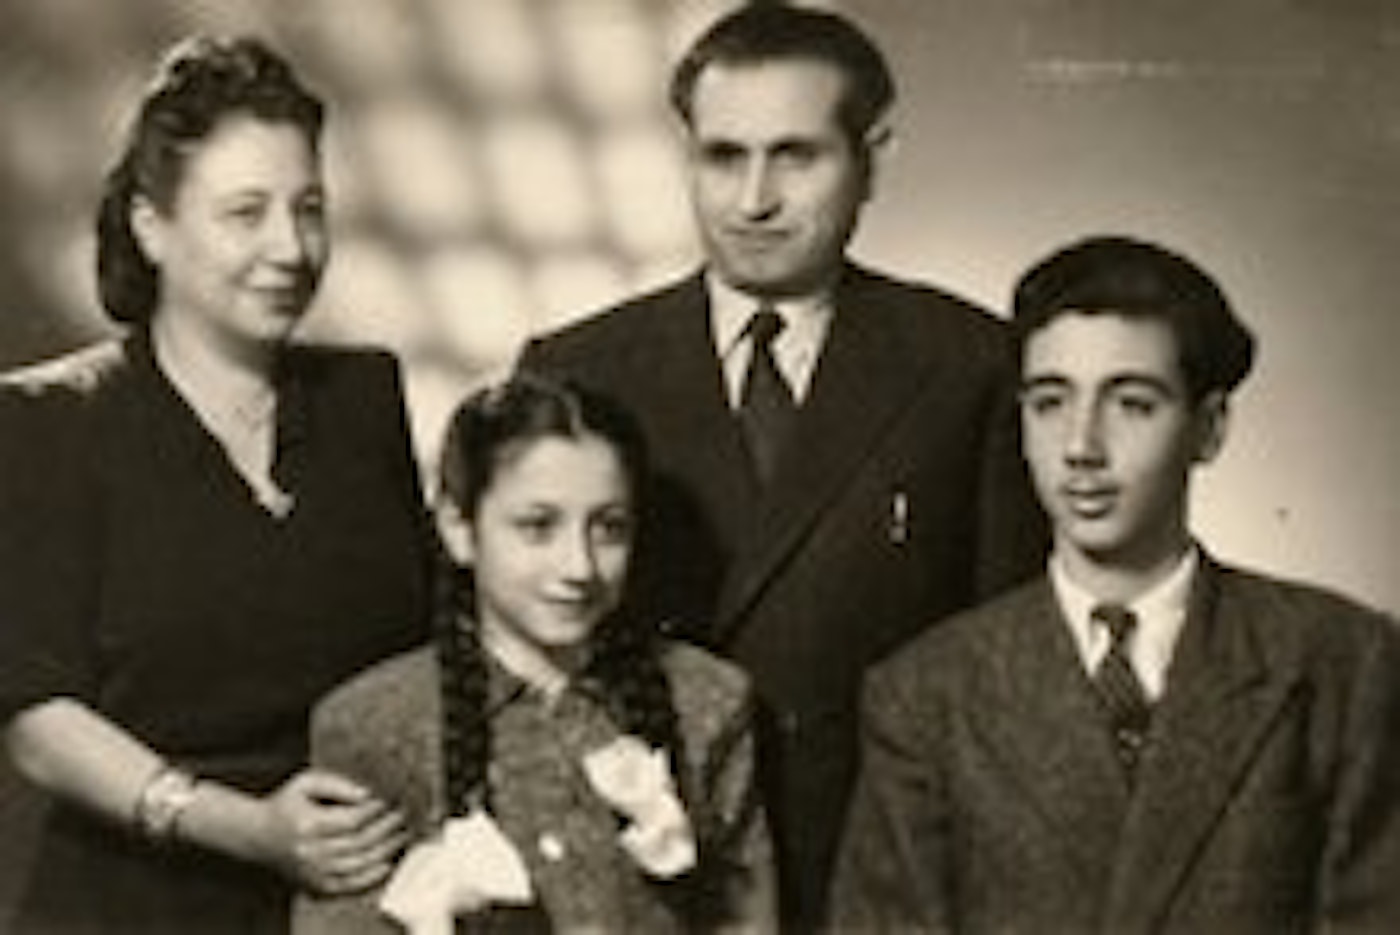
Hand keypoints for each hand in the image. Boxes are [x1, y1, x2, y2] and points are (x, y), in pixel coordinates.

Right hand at [259, 769, 407, 895]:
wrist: (257, 835)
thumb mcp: (306, 783)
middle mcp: (309, 852)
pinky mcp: (315, 886)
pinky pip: (349, 886)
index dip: (376, 812)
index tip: (391, 801)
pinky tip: (387, 864)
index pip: (351, 820)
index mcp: (307, 825)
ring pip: (358, 866)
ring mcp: (312, 872)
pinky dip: (371, 878)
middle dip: (387, 830)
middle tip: (403, 817)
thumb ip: (337, 785)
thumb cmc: (286, 804)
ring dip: (385, 852)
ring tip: (402, 837)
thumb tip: (367, 794)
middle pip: (359, 843)